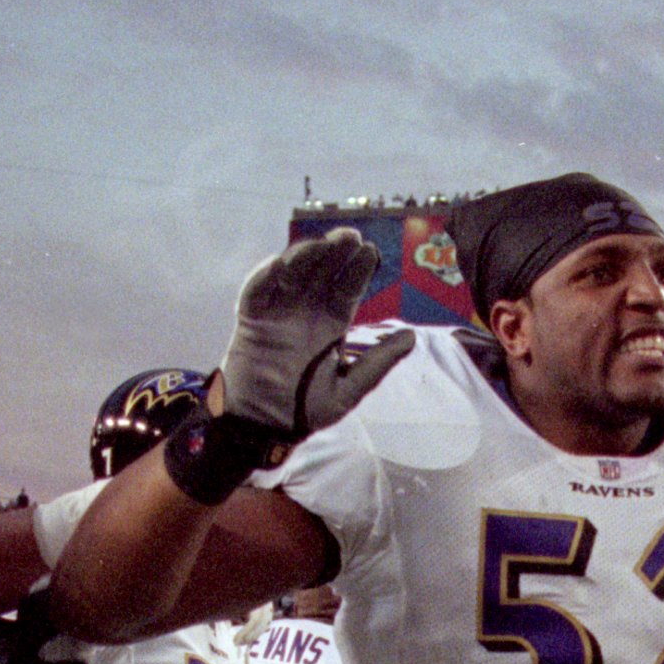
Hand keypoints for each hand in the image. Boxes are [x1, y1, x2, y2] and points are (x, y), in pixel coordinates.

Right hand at [219, 230, 416, 441]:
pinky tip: (281, 263)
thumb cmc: (305, 411)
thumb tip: (412, 337)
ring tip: (322, 245)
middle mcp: (306, 312)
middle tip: (350, 236)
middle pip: (322, 274)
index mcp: (331, 325)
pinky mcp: (251, 319)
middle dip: (335, 253)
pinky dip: (265, 275)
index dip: (358, 270)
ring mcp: (277, 313)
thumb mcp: (348, 389)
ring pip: (292, 274)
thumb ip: (377, 363)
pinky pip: (257, 291)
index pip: (347, 288)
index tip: (371, 252)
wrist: (264, 427)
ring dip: (305, 257)